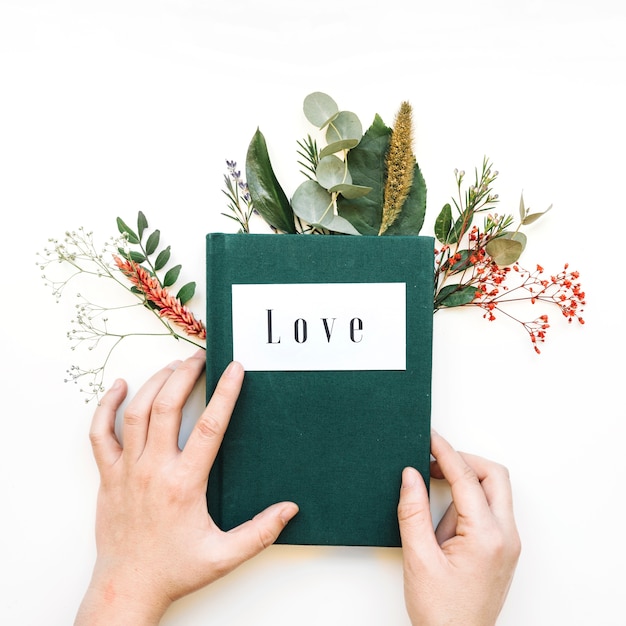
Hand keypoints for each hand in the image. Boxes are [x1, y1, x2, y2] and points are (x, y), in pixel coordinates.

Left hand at [75, 351, 297, 625]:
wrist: (128, 587)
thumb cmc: (174, 570)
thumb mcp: (224, 556)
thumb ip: (260, 532)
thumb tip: (290, 509)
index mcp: (184, 484)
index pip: (210, 426)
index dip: (225, 393)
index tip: (234, 369)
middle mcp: (153, 470)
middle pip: (167, 406)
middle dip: (185, 374)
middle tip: (200, 357)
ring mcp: (126, 470)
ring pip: (136, 412)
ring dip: (154, 383)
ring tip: (173, 366)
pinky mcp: (109, 475)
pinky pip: (100, 433)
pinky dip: (106, 406)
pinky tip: (120, 387)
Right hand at [398, 430, 520, 625]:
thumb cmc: (441, 612)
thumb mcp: (418, 558)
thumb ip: (413, 511)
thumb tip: (410, 475)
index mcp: (487, 536)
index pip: (467, 478)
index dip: (445, 452)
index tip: (430, 437)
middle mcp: (505, 536)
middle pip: (494, 476)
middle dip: (464, 460)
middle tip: (433, 458)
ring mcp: (508, 543)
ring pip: (495, 490)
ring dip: (467, 479)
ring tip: (434, 486)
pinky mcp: (502, 548)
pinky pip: (491, 508)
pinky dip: (470, 497)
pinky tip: (445, 507)